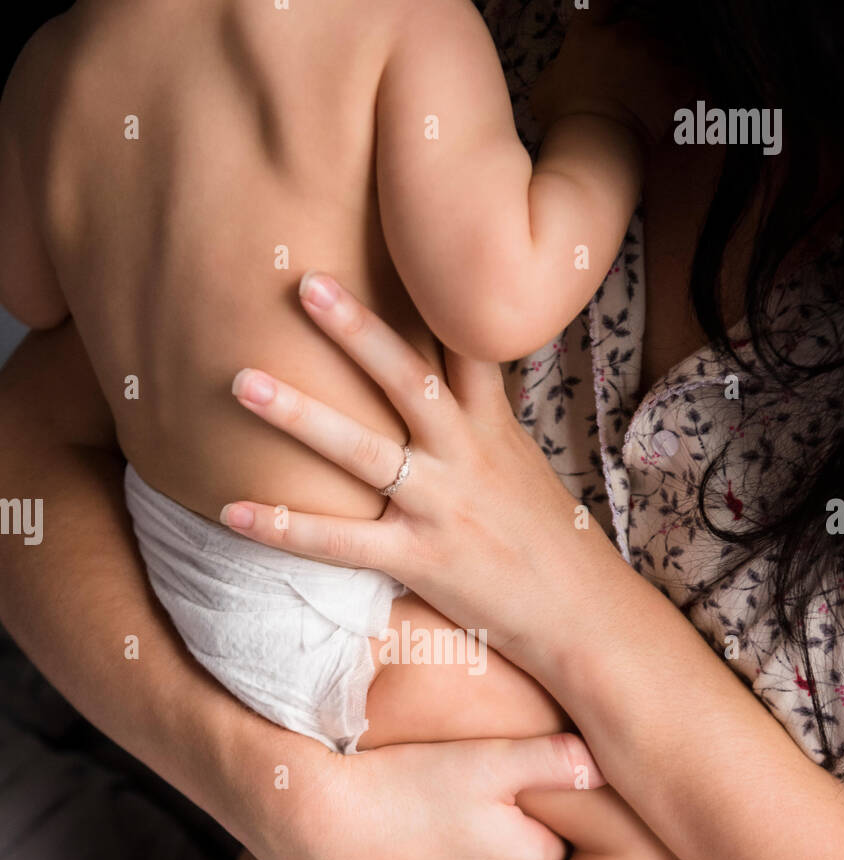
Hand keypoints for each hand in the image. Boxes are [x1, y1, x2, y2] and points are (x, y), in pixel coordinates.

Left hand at [224, 273, 590, 674]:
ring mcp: (443, 507)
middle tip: (305, 283)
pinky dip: (286, 527)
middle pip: (410, 380)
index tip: (396, 234)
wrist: (582, 613)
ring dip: (302, 415)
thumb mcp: (519, 466)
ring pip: (366, 453)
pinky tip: (233, 512)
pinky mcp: (423, 560)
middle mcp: (467, 456)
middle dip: (356, 331)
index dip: (431, 290)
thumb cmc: (547, 540)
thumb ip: (475, 423)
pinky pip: (343, 543)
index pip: (464, 344)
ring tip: (243, 382)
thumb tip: (439, 383)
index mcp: (492, 427)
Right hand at [247, 729, 601, 859]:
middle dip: (500, 829)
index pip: (551, 828)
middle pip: (518, 858)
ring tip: (426, 813)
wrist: (314, 826)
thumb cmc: (403, 781)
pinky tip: (405, 842)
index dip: (527, 799)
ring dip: (466, 853)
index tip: (496, 777)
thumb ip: (552, 760)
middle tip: (454, 789)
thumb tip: (605, 763)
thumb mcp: (485, 758)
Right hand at [531, 8, 688, 145]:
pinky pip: (685, 79)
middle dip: (634, 51)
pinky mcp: (674, 79)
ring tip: (647, 100)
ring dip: (658, 70)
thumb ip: (558, 68)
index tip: (616, 6)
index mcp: (588, 35)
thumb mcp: (544, 91)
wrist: (595, 147)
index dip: (610, 2)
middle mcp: (622, 35)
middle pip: (636, 30)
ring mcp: (651, 55)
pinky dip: (680, 91)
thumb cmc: (564, 124)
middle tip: (627, 83)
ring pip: (663, 52)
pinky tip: (670, 108)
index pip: (601, 1)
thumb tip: (565, 66)